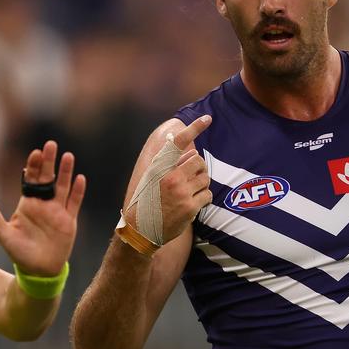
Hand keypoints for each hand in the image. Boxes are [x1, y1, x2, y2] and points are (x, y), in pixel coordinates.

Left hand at [0, 140, 85, 276]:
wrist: (38, 270)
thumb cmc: (18, 253)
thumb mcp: (2, 234)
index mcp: (27, 204)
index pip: (31, 180)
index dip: (33, 166)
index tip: (34, 153)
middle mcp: (43, 204)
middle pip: (47, 178)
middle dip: (49, 161)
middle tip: (50, 144)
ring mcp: (57, 211)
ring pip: (62, 186)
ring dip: (65, 171)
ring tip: (68, 156)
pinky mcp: (69, 221)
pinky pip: (74, 203)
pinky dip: (77, 191)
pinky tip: (80, 178)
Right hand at [125, 115, 212, 242]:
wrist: (141, 229)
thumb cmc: (147, 200)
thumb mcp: (151, 177)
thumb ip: (168, 163)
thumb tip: (188, 148)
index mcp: (160, 167)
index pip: (178, 142)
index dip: (194, 127)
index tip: (207, 118)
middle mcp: (170, 177)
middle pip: (199, 161)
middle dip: (199, 167)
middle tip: (192, 177)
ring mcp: (181, 193)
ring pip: (205, 178)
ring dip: (201, 184)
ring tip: (189, 192)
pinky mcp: (190, 207)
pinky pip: (207, 195)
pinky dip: (203, 198)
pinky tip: (192, 203)